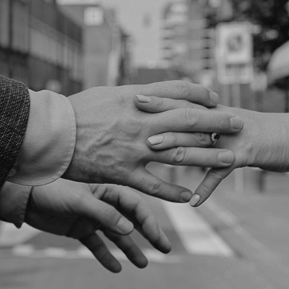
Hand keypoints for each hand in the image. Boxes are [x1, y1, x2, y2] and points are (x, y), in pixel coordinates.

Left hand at [23, 179, 172, 271]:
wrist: (24, 199)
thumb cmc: (52, 192)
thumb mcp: (80, 202)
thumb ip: (104, 215)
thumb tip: (130, 229)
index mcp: (106, 190)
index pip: (134, 205)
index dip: (148, 220)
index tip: (158, 237)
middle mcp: (103, 203)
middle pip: (131, 220)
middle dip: (148, 234)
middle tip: (165, 249)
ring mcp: (92, 217)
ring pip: (116, 235)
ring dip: (130, 249)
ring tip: (143, 264)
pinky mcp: (79, 229)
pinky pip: (96, 245)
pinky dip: (106, 256)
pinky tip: (116, 268)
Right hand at [66, 80, 243, 201]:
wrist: (50, 134)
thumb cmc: (75, 111)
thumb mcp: (107, 92)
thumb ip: (133, 95)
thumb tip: (150, 92)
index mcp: (137, 99)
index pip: (178, 93)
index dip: (201, 96)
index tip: (217, 100)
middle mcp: (142, 122)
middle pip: (189, 120)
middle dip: (216, 122)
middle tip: (238, 124)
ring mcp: (135, 149)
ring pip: (180, 153)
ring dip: (208, 156)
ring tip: (230, 159)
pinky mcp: (123, 173)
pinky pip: (155, 185)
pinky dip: (174, 191)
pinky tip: (191, 195)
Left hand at [145, 108, 288, 205]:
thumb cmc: (268, 132)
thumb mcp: (238, 127)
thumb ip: (214, 128)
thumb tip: (192, 130)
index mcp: (218, 113)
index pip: (184, 103)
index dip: (160, 99)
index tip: (134, 95)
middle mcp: (223, 122)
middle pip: (185, 116)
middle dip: (158, 115)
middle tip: (131, 114)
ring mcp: (234, 137)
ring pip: (201, 140)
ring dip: (176, 145)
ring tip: (152, 150)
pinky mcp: (247, 154)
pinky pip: (223, 171)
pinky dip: (208, 187)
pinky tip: (194, 201)